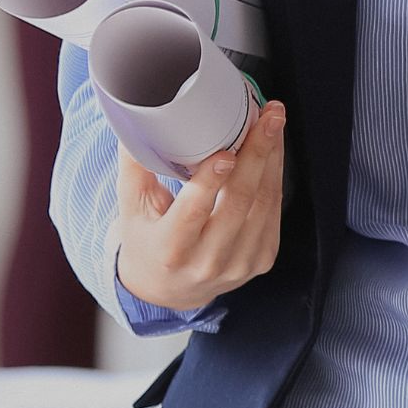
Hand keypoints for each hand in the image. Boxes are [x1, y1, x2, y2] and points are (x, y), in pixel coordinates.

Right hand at [114, 100, 286, 312]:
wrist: (169, 291)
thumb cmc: (148, 240)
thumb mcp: (132, 209)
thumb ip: (135, 165)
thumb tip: (137, 118)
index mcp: (169, 248)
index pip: (192, 213)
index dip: (210, 182)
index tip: (225, 152)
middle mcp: (206, 261)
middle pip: (238, 202)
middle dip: (257, 153)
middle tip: (269, 116)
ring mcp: (238, 264)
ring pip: (263, 203)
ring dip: (272, 158)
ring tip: (274, 122)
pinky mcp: (260, 260)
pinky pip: (274, 211)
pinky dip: (276, 175)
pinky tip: (274, 149)